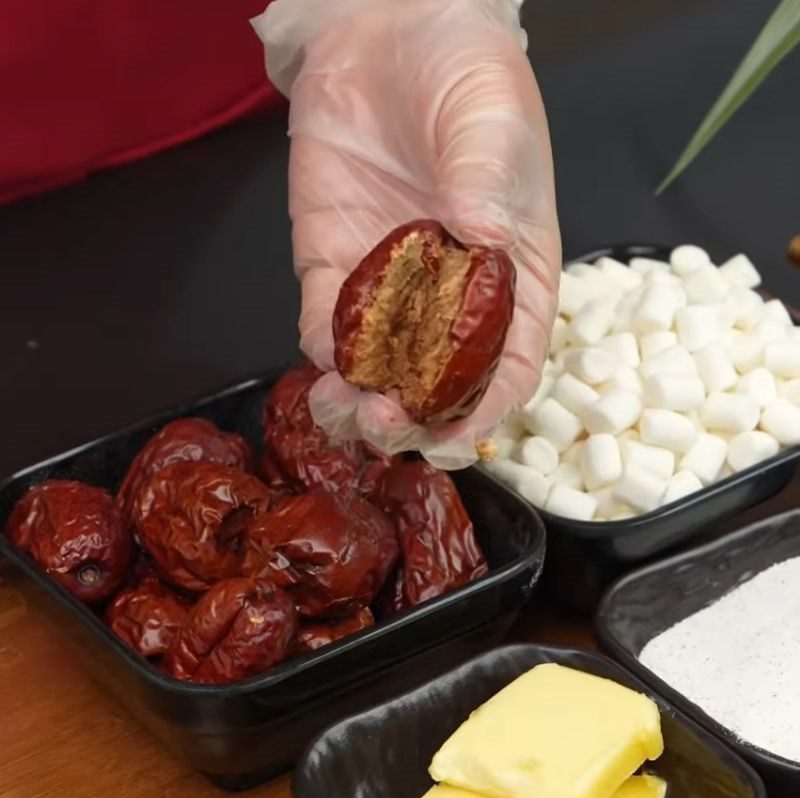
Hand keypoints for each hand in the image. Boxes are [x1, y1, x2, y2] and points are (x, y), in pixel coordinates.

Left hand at [252, 0, 560, 468]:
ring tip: (342, 410)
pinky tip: (322, 353)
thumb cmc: (465, 74)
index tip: (455, 438)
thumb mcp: (492, 122)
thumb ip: (487, 183)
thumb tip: (479, 239)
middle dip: (411, 419)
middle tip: (385, 425)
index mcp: (510, 275)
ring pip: (375, 369)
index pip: (507, 365)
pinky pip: (325, 323)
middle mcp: (450, 294)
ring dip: (357, 402)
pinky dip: (322, 348)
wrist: (387, 32)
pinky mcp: (334, 264)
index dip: (485, 411)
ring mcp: (389, 284)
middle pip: (435, 384)